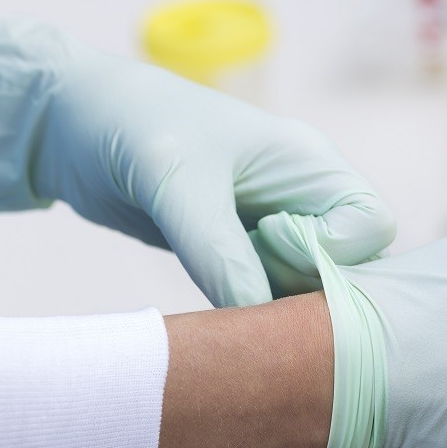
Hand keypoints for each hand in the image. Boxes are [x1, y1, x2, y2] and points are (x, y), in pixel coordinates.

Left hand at [0, 19, 394, 306]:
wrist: (76, 127)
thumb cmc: (132, 127)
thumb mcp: (178, 184)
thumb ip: (220, 251)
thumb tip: (257, 320)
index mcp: (308, 163)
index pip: (370, 227)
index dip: (332, 251)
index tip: (266, 238)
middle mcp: (300, 199)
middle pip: (343, 268)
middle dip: (302, 288)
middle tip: (237, 279)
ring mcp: (269, 229)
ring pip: (302, 290)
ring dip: (268, 305)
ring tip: (215, 290)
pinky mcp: (237, 253)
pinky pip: (262, 296)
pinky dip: (244, 310)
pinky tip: (212, 305)